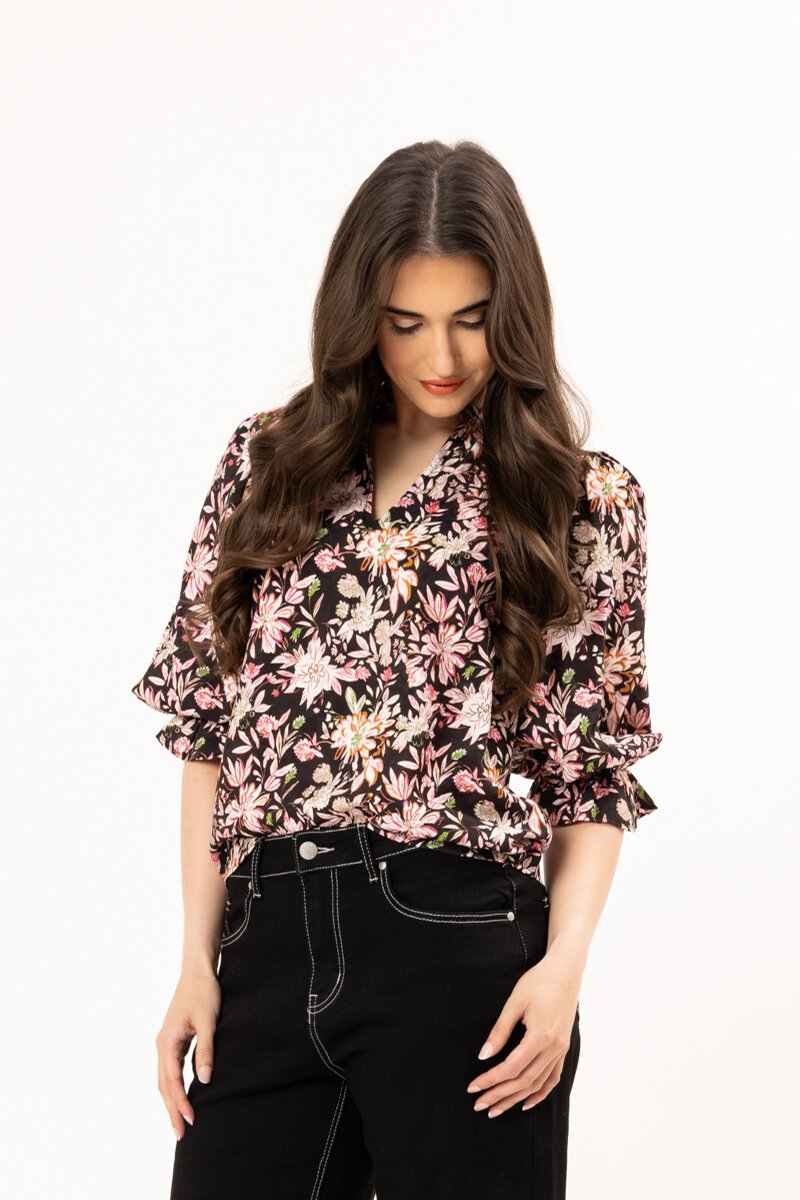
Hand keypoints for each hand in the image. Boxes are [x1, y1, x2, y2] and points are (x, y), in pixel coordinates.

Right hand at [156, 965, 220, 1139]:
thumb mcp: (208, 1021)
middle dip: (171, 1110)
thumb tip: (204, 1079)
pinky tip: (183, 1095)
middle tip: (180, 1135)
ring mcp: (166, 1043)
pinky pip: (170, 1070)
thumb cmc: (203, 993)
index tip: (190, 1120)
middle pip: (164, 1085)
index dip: (180, 1102)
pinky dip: (174, 1086)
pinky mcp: (173, 1040)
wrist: (197, 972)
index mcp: (167, 1042)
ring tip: (179, 1122)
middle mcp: (162, 1045)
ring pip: (165, 1079)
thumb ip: (206, 1049)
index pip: (172, 1081)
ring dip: (171, 1100)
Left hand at [466, 952, 580, 1116]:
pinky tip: (525, 1103)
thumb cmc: (538, 982)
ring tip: (496, 1109)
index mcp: (541, 1036)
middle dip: (499, 1095)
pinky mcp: (563, 1049)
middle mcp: (554, 1048)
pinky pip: (552, 1078)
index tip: (473, 1087)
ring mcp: (561, 1050)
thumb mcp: (515, 1003)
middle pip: (524, 1081)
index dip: (491, 1080)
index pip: (512, 1068)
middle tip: (479, 1104)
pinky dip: (539, 1093)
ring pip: (538, 1084)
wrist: (565, 971)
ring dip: (516, 1098)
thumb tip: (484, 1056)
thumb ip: (500, 1031)